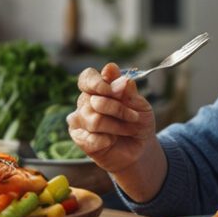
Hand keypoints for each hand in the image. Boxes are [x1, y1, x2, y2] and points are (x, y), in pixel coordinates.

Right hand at [67, 63, 165, 201]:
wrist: (139, 148)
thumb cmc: (138, 122)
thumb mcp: (139, 104)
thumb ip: (125, 88)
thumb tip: (110, 68)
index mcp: (99, 87)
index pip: (87, 77)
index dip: (99, 83)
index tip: (118, 90)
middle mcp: (86, 100)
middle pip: (95, 100)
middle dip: (118, 110)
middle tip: (134, 117)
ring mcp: (79, 118)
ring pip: (94, 120)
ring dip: (117, 126)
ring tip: (127, 130)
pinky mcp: (78, 137)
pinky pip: (90, 138)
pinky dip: (107, 140)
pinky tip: (111, 141)